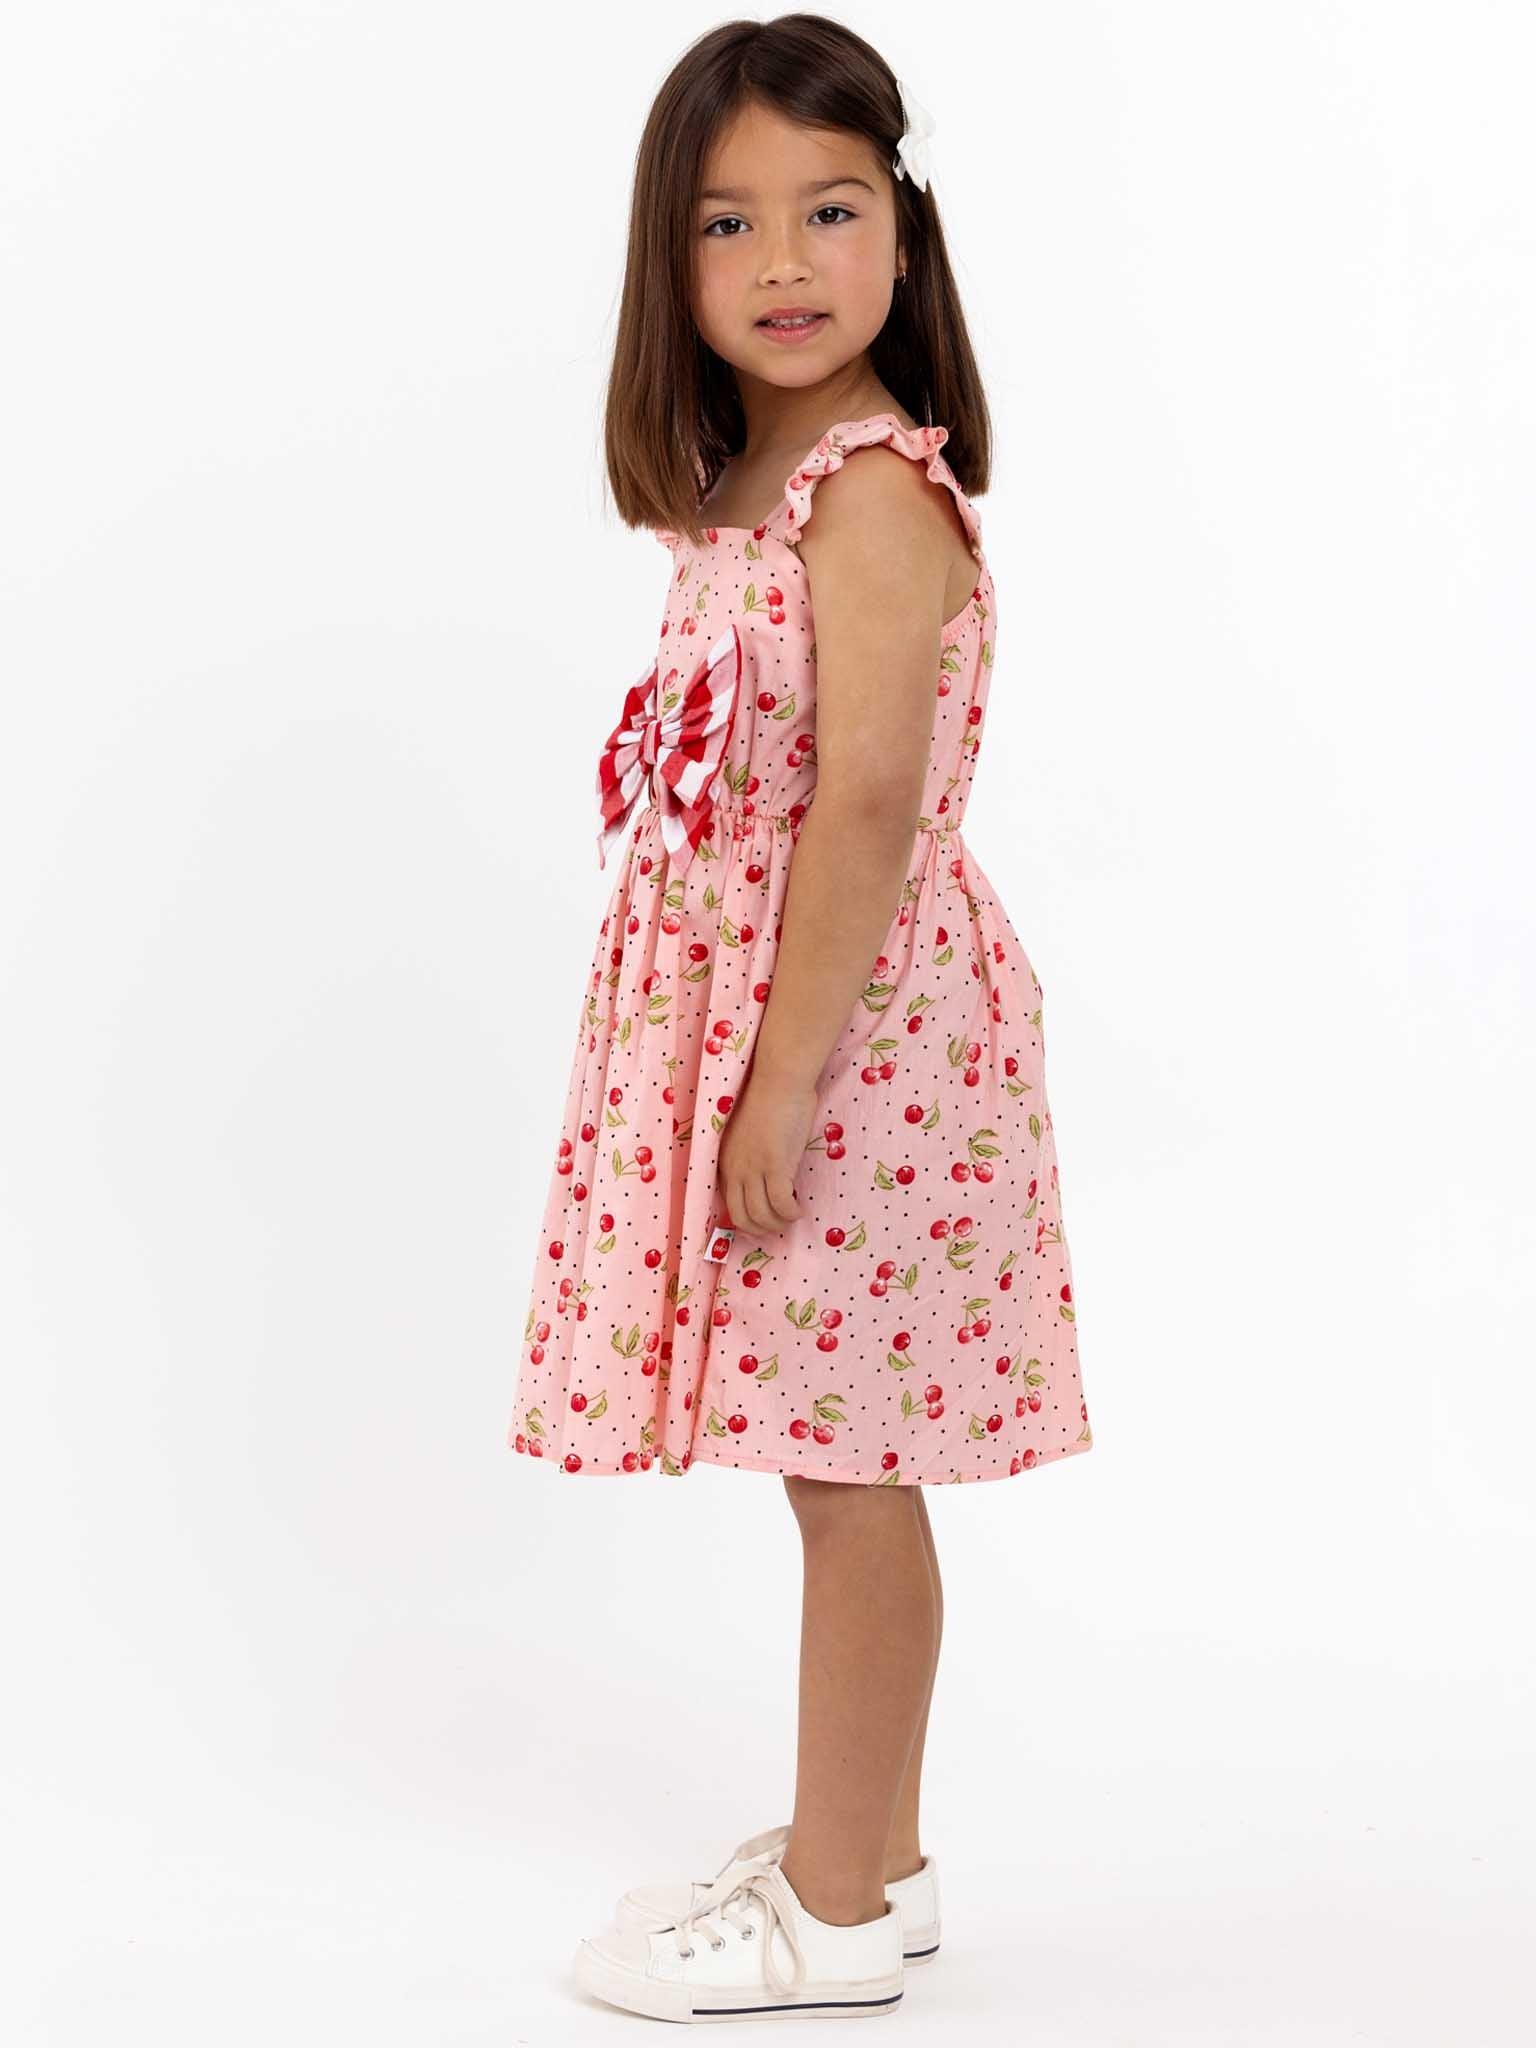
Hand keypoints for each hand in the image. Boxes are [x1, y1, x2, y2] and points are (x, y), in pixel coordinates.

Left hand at [717, 1069, 819, 1234]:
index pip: (728, 1205)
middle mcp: (735, 1168)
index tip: (765, 1220)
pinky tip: (800, 1209)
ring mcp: (753, 1168)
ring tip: (793, 1217)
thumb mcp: (750, 1134)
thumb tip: (767, 1175)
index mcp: (726, 1161)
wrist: (779, 1079)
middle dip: (761, 1229)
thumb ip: (752, 1156)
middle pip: (741, 1217)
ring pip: (761, 1215)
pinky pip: (781, 1203)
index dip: (747, 1220)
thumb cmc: (770, 1099)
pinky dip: (791, 1213)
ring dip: (779, 1224)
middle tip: (780, 1226)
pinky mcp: (775, 1165)